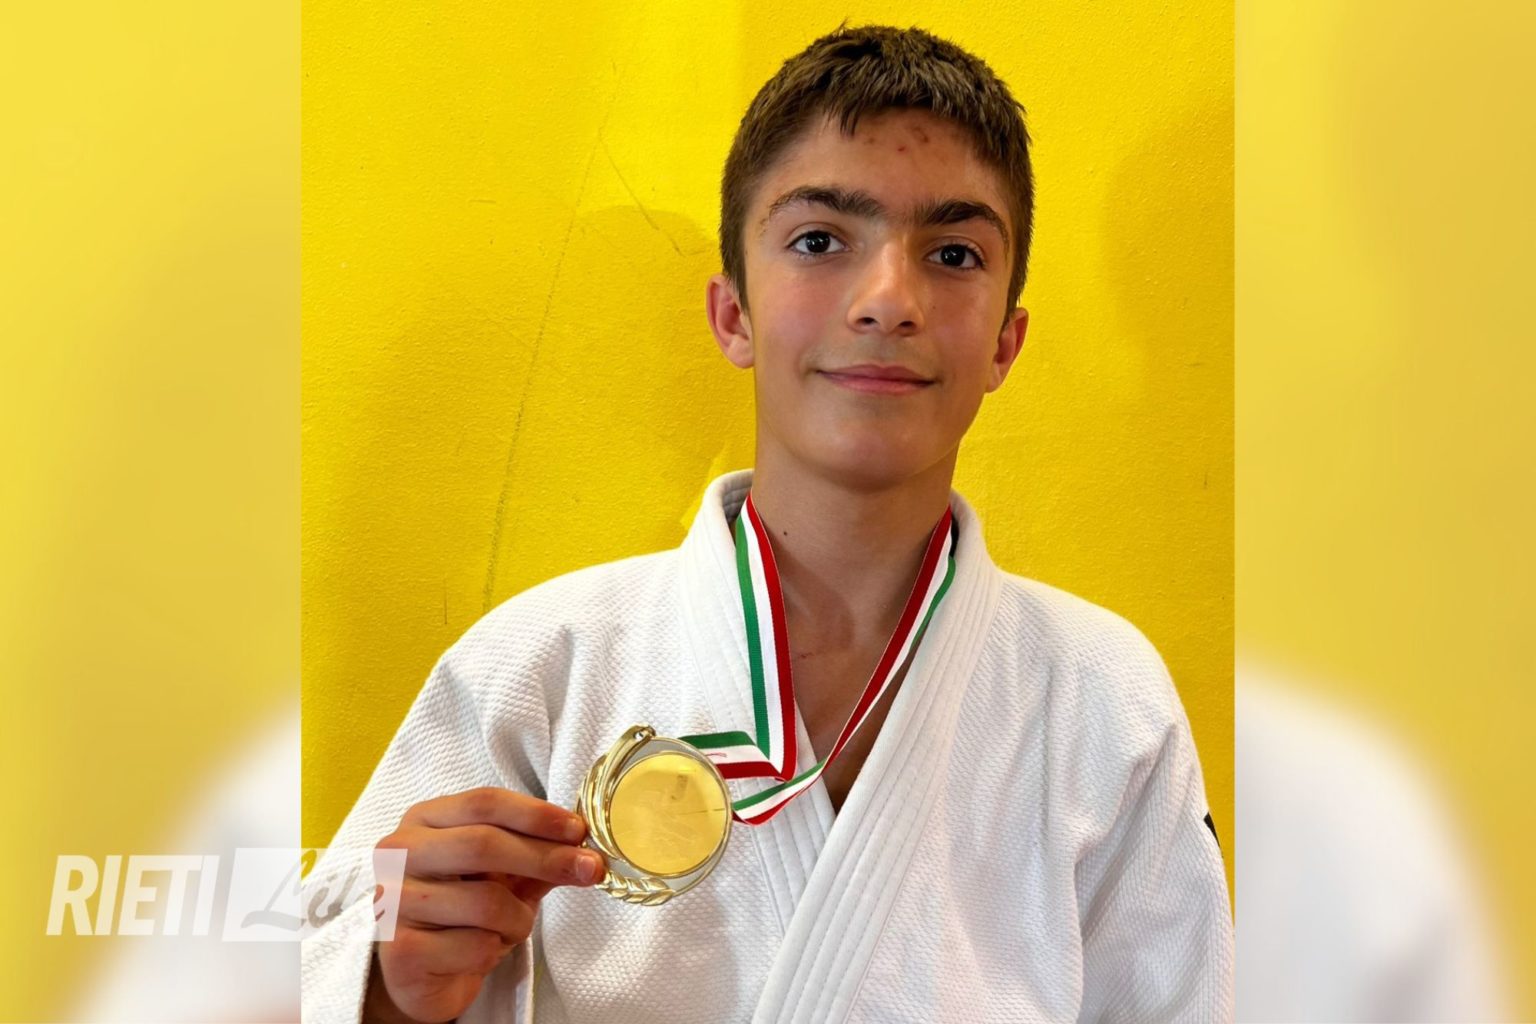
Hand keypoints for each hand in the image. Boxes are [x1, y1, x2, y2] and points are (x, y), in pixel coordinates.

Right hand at [365, 787, 603, 1022]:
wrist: (418, 974)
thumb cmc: (461, 913)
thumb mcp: (502, 876)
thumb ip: (538, 858)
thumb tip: (588, 855)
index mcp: (425, 820)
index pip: (485, 802)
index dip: (537, 814)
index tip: (579, 830)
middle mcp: (399, 853)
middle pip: (482, 844)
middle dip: (544, 858)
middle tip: (588, 869)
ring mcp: (391, 901)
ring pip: (485, 902)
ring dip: (518, 919)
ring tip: (514, 928)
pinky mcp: (399, 951)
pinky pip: (474, 947)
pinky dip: (495, 952)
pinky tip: (480, 953)